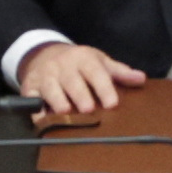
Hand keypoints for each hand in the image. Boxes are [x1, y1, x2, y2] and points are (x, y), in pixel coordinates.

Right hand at [18, 41, 138, 118]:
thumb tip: (141, 79)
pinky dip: (35, 109)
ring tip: (66, 113)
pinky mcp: (30, 87)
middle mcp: (62, 66)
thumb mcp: (99, 62)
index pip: (95, 71)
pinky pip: (31, 98)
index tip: (112, 103)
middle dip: (79, 95)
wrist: (44, 54)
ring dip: (57, 101)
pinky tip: (43, 119)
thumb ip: (119, 72)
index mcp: (83, 58)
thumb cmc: (78, 63)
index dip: (104, 87)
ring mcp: (45, 76)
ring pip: (50, 89)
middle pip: (71, 81)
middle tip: (88, 110)